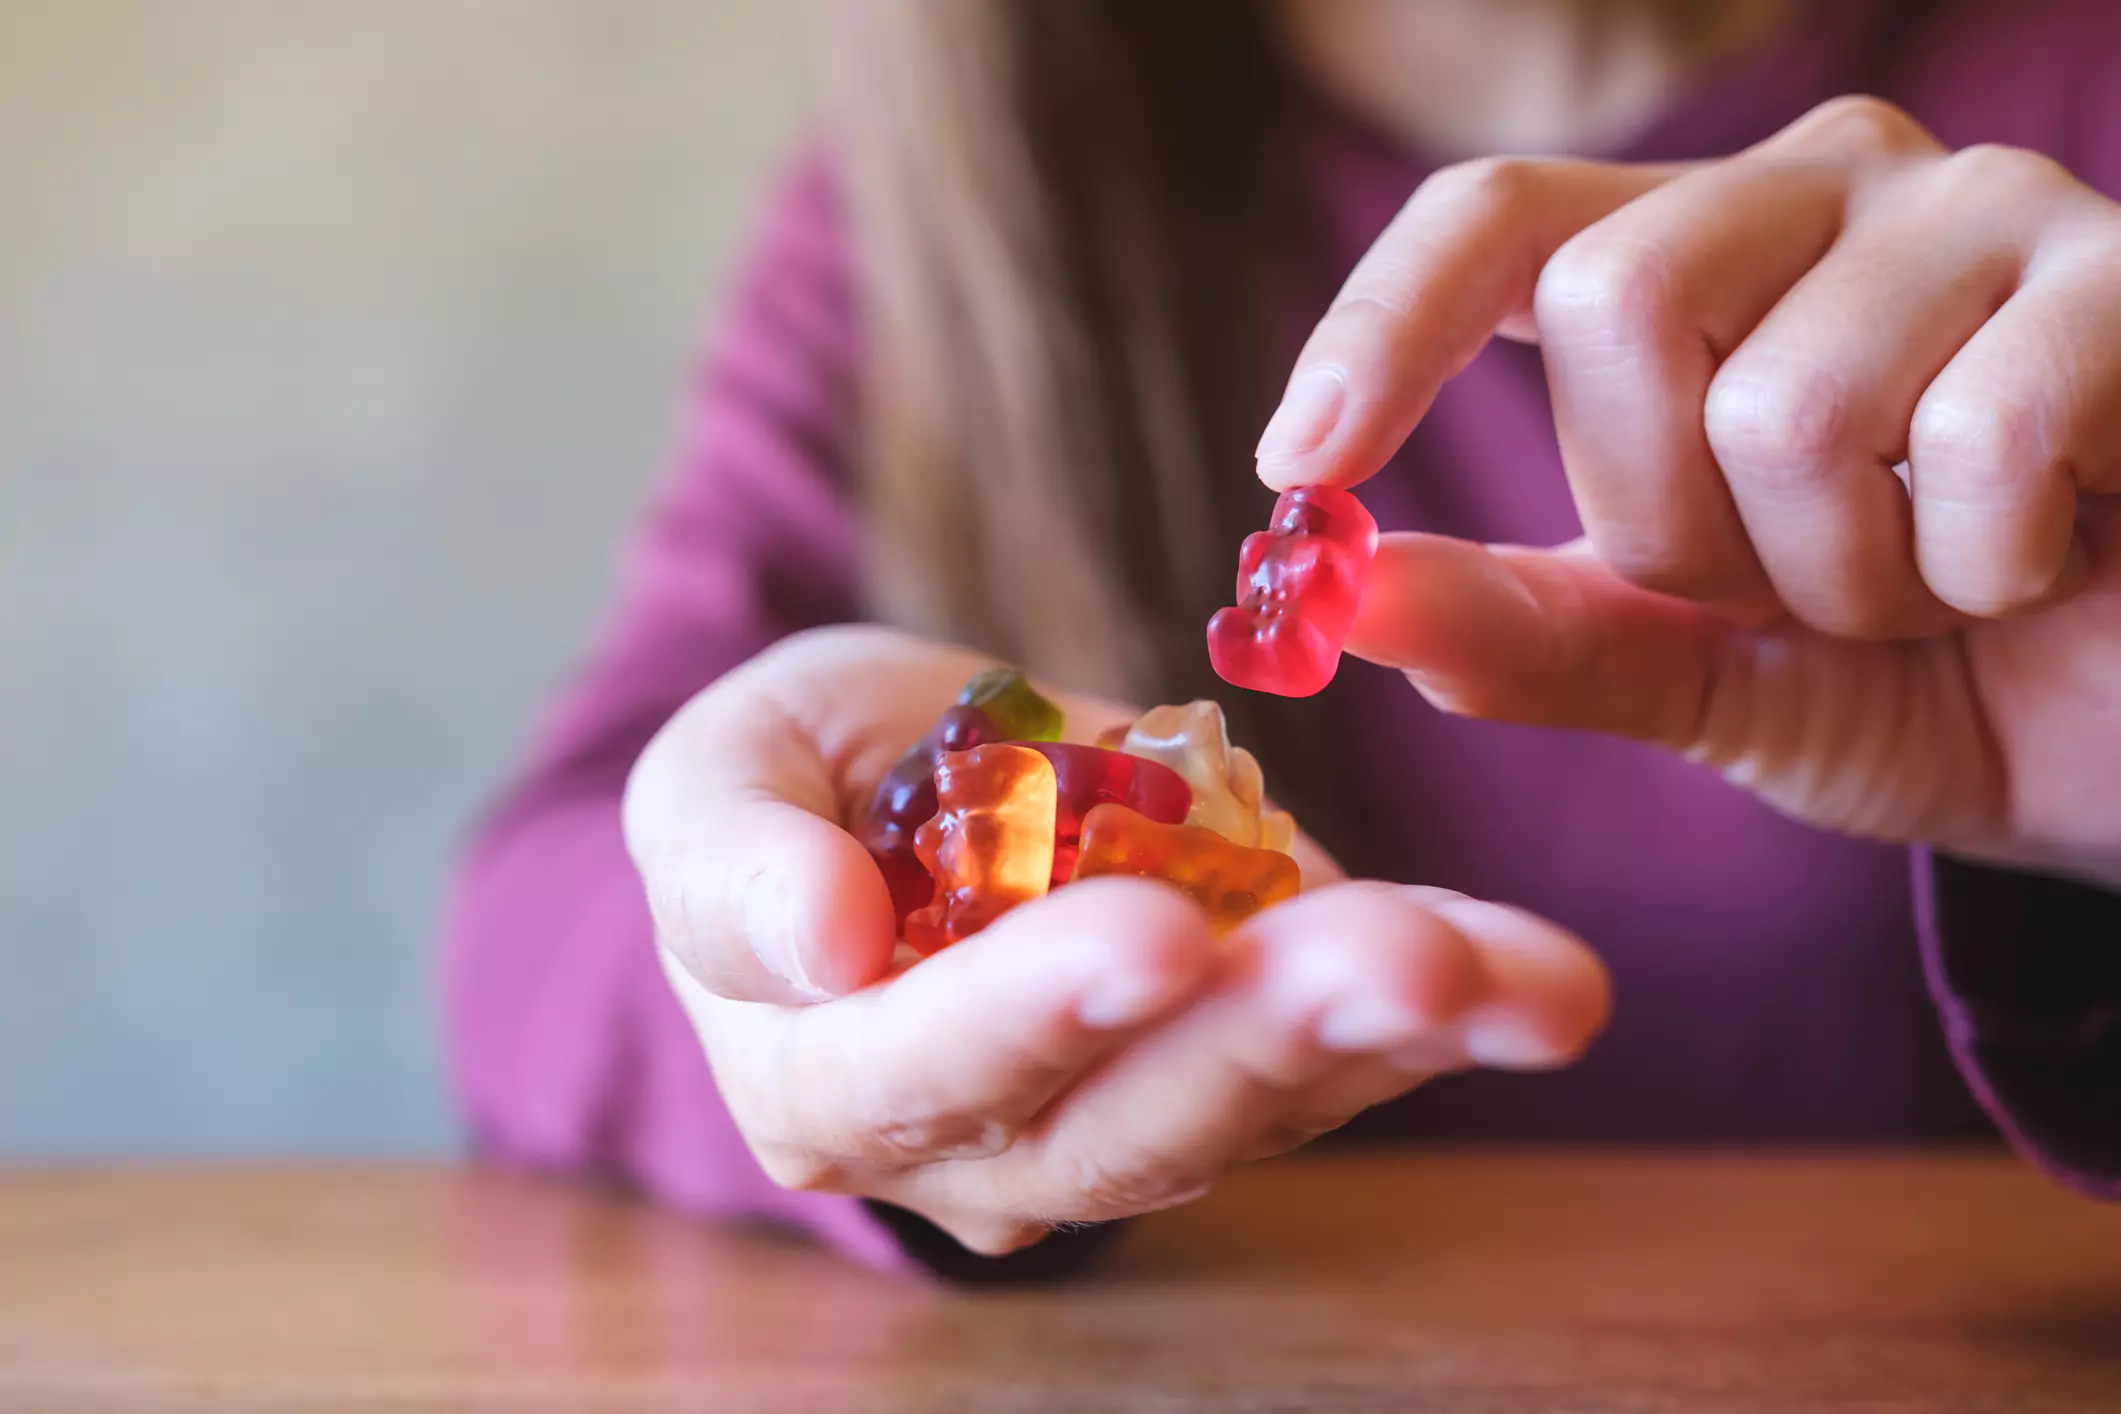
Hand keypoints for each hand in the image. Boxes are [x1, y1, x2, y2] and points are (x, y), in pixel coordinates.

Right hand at [622, 625, 1609, 1253]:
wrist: (891, 812)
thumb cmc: (791, 788)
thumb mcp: (718, 774)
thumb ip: (735, 858)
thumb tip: (820, 940)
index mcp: (826, 1079)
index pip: (923, 1065)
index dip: (1036, 1007)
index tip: (1156, 934)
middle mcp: (982, 1148)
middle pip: (1128, 1119)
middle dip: (1272, 1036)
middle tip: (1408, 958)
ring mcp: (1119, 1126)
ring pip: (1257, 1106)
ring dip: (1396, 1038)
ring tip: (1528, 980)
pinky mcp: (1229, 1078)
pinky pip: (1330, 1065)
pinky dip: (1435, 1017)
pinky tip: (1528, 973)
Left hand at [1260, 97, 2120, 888]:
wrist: (2119, 738)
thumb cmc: (1909, 678)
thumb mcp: (1688, 672)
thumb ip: (1526, 635)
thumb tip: (1341, 600)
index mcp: (1691, 254)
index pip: (1495, 214)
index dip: (1384, 323)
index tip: (1302, 459)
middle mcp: (1822, 186)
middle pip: (1618, 297)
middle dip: (1676, 522)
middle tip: (1786, 584)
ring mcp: (1985, 209)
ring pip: (1792, 403)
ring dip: (1847, 579)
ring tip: (1930, 581)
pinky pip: (1981, 439)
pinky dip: (1989, 569)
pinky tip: (2046, 557)